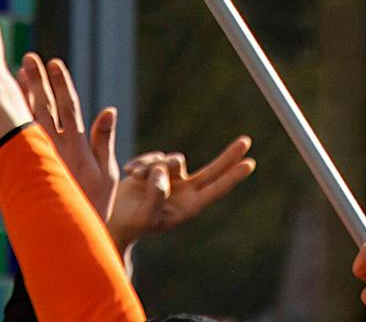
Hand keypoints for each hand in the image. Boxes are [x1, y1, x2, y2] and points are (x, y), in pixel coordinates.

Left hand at [18, 53, 119, 224]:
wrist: (72, 233)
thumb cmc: (97, 203)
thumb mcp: (108, 174)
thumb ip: (104, 140)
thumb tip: (109, 109)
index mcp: (77, 147)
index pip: (68, 107)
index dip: (61, 84)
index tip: (55, 63)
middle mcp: (56, 149)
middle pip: (45, 108)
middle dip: (38, 82)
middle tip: (29, 58)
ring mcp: (42, 157)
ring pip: (31, 120)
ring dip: (26, 95)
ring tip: (20, 73)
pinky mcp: (33, 166)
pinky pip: (22, 136)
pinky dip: (19, 116)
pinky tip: (13, 102)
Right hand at [109, 137, 255, 250]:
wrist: (115, 218)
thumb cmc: (133, 223)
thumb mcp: (146, 215)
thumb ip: (157, 194)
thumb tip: (163, 171)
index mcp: (188, 207)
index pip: (215, 189)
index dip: (232, 176)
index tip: (250, 165)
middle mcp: (184, 191)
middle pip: (212, 170)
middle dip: (228, 156)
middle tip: (246, 142)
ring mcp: (172, 178)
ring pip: (173, 160)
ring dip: (154, 166)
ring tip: (136, 179)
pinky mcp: (158, 168)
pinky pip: (155, 156)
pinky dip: (142, 163)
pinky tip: (130, 173)